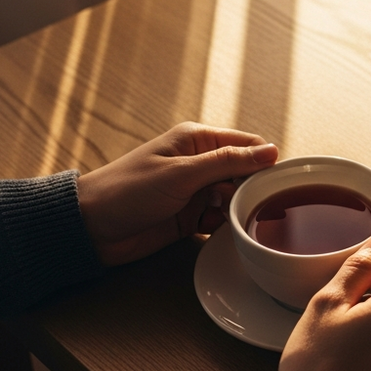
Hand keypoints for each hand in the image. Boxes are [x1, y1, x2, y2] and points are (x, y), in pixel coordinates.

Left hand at [77, 122, 277, 265]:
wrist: (92, 228)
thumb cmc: (128, 191)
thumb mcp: (181, 173)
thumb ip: (227, 162)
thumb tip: (272, 151)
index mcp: (198, 140)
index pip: (248, 145)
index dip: (266, 163)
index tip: (279, 184)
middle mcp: (200, 162)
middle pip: (246, 173)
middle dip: (252, 190)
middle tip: (251, 206)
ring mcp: (196, 190)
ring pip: (236, 198)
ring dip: (239, 210)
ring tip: (230, 219)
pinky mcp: (191, 215)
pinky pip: (222, 218)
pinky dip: (226, 225)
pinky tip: (221, 231)